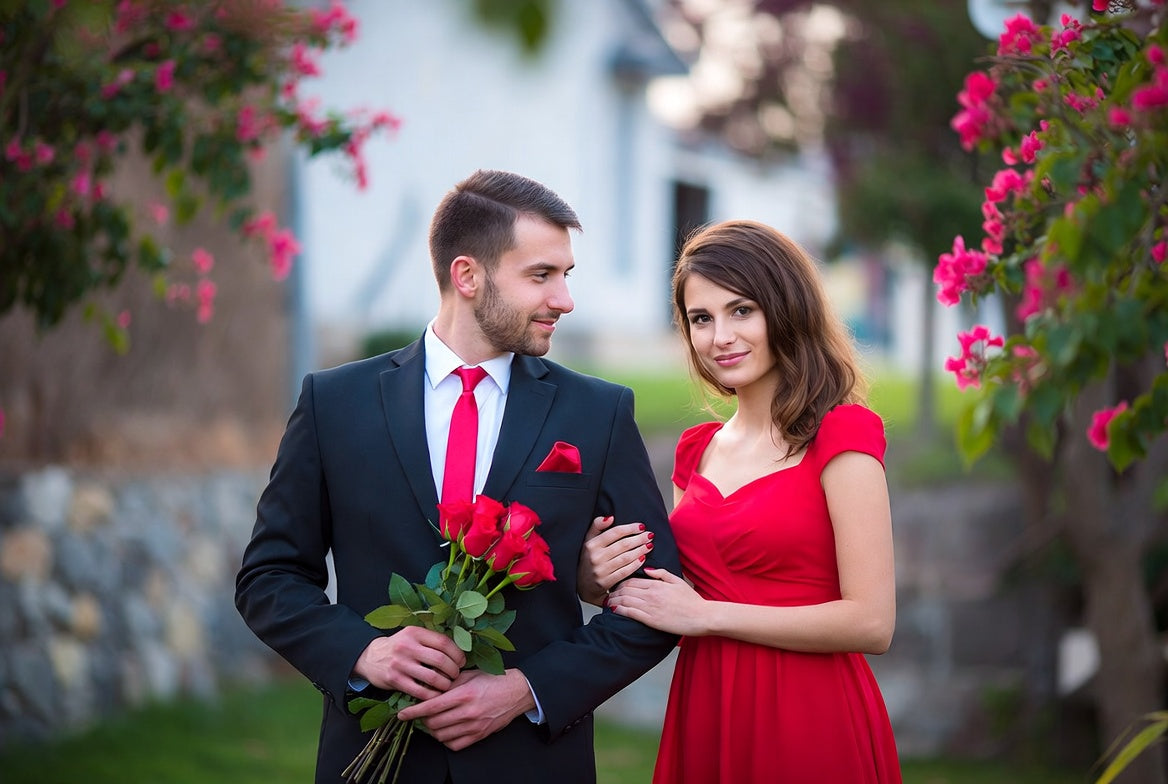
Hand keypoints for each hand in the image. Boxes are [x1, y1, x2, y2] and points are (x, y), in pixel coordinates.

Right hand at [351, 627, 466, 701]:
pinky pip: (420, 691)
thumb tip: (458, 650)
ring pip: (432, 677)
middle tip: (456, 675)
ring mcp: (400, 663)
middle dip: (453, 670)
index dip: (457, 653)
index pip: (443, 642)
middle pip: (440, 660)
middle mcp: (407, 646)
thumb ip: (431, 640)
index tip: (461, 661)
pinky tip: (436, 694)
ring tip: (447, 685)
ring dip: (445, 684)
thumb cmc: (399, 647)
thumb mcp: (412, 636)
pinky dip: (432, 695)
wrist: (370, 657)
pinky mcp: (395, 680)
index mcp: (415, 632)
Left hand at [396, 668, 534, 750]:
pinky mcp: (479, 735)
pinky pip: (455, 745)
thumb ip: (448, 683)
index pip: (431, 706)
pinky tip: (446, 730)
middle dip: (423, 720)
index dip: (413, 712)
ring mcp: (474, 726)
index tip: (402, 714)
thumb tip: (428, 689)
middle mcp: (467, 712)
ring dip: (434, 730)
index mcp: (463, 694)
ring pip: (442, 736)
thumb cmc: (492, 680)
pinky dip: (446, 740)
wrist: (516, 692)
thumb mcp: (469, 675)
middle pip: (434, 723)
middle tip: (421, 714)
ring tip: (433, 721)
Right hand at [577, 515, 653, 605]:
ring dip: (640, 550)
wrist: (582, 584)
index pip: (615, 533)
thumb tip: (610, 517)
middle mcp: (595, 557)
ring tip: (649, 545)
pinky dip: (635, 564)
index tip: (641, 526)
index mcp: (591, 544)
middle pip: (623, 545)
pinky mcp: (606, 582)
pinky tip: (643, 558)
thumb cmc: (589, 559)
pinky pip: (624, 571)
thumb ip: (597, 526)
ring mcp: (601, 571)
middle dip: (639, 539)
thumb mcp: (588, 541)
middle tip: (649, 535)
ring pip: (625, 558)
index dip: (630, 528)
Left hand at [606, 567, 706, 635]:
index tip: (615, 587)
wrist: (701, 616)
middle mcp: (651, 594)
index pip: (631, 580)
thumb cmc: (692, 601)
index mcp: (657, 584)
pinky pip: (630, 613)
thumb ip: (661, 573)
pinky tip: (613, 610)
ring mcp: (650, 607)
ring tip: (607, 602)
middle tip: (607, 594)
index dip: (620, 583)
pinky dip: (619, 610)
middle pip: (625, 589)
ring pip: (624, 600)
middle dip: (613, 592)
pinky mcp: (651, 620)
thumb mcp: (677, 581)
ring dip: (613, 600)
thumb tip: (647, 568)